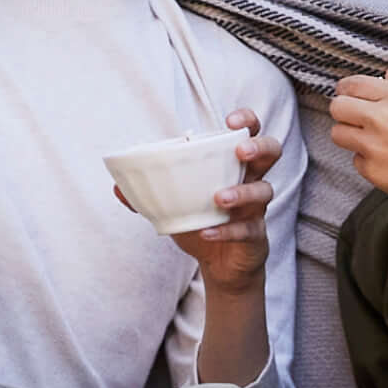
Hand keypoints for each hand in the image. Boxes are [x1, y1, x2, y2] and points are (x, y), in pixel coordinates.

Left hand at [117, 113, 281, 292]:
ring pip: (264, 191)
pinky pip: (248, 229)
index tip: (231, 121)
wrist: (221, 266)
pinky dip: (227, 230)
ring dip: (241, 192)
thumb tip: (116, 186)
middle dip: (259, 147)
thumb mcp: (175, 206)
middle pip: (271, 152)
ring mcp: (256, 208)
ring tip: (218, 198)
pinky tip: (208, 232)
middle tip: (241, 151)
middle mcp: (251, 181)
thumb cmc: (203, 223)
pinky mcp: (256, 235)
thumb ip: (148, 194)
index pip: (250, 133)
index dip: (247, 121)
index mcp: (233, 165)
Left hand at [328, 71, 387, 225]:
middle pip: (337, 106)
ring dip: (349, 136)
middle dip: (343, 112)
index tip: (347, 95)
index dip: (346, 90)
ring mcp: (373, 144)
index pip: (353, 84)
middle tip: (354, 119)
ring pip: (338, 133)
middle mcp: (381, 116)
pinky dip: (367, 162)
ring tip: (371, 142)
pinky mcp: (371, 170)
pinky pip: (355, 160)